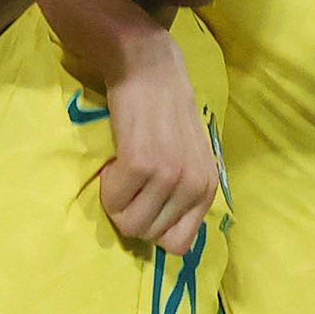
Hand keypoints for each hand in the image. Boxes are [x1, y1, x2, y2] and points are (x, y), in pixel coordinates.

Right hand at [93, 34, 217, 255]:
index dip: (154, 230)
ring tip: (122, 170)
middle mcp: (194, 186)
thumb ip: (185, 195)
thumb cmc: (165, 114)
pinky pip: (113, 200)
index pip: (179, 245)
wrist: (149, 68)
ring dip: (116, 201)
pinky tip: (115, 160)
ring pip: (129, 223)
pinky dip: (106, 186)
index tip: (145, 202)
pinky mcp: (142, 162)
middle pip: (148, 236)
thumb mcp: (190, 158)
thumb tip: (165, 239)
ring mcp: (169, 175)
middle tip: (129, 181)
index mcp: (208, 189)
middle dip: (130, 214)